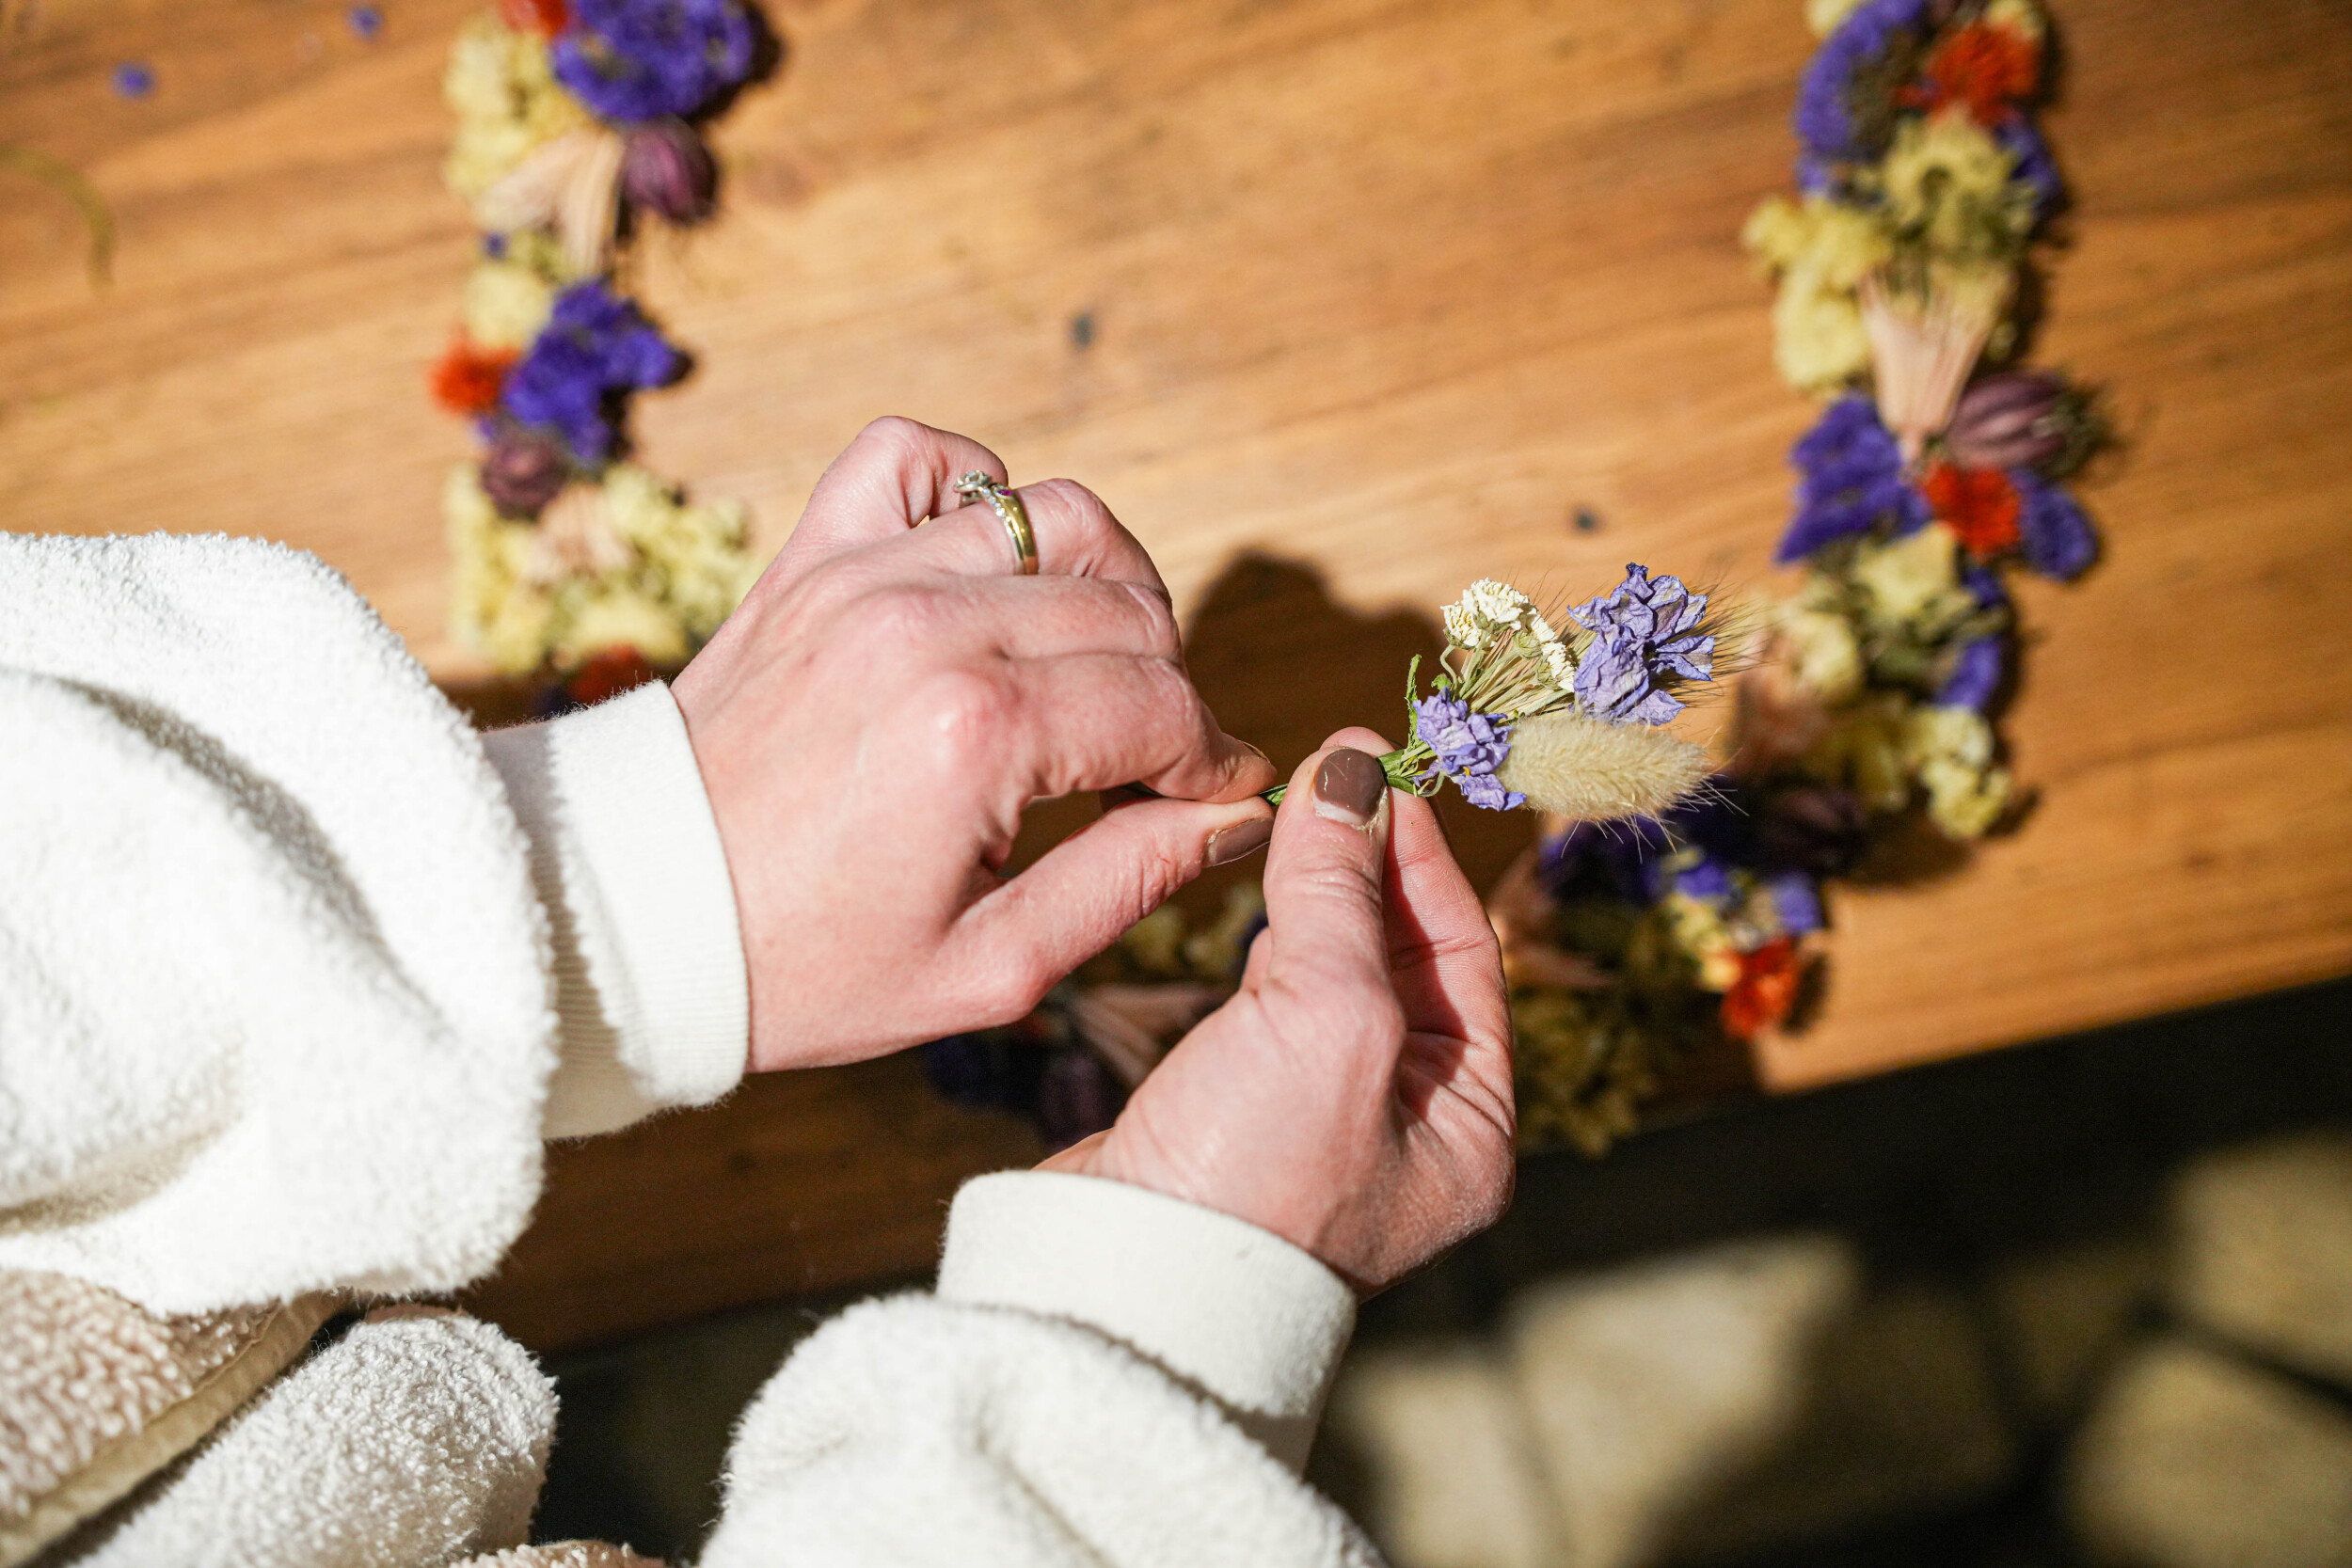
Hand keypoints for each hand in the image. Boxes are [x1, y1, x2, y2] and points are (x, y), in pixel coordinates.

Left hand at [671, 418, 1276, 1072]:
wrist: (633, 913)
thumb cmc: (802, 963)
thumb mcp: (987, 965)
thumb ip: (1129, 880)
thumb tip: (1238, 816)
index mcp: (977, 735)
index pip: (1164, 708)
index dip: (1210, 759)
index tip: (1212, 793)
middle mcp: (927, 629)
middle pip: (1130, 613)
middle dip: (1166, 689)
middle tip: (1139, 762)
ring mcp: (864, 575)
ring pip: (1058, 517)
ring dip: (1106, 585)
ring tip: (1087, 665)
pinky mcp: (811, 555)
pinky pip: (919, 457)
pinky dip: (975, 490)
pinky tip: (988, 573)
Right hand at [1041, 730, 1515, 1291]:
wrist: (1120, 1282)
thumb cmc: (1253, 1176)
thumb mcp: (1327, 1014)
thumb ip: (1340, 888)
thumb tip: (1352, 766)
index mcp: (1467, 1127)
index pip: (1467, 953)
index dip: (1421, 851)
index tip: (1379, 764)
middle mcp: (1406, 1133)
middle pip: (1403, 962)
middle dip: (1367, 864)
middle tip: (1331, 768)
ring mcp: (1319, 1128)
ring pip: (1333, 979)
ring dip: (1314, 896)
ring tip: (1292, 813)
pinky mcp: (1238, 1121)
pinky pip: (1270, 1011)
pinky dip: (1266, 946)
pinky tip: (1249, 902)